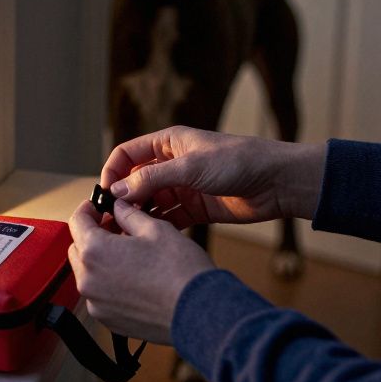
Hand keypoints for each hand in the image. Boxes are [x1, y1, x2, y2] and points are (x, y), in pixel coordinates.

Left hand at [68, 198, 213, 343]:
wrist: (198, 314)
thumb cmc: (180, 271)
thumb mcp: (155, 229)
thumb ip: (128, 215)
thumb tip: (119, 207)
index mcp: (95, 252)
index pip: (77, 222)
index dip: (87, 209)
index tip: (97, 207)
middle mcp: (89, 280)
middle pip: (78, 249)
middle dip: (92, 236)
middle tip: (116, 229)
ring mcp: (97, 303)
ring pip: (87, 274)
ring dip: (100, 260)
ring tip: (128, 254)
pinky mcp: (108, 320)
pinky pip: (99, 295)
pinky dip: (108, 284)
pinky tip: (132, 278)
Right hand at [101, 126, 325, 225]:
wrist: (277, 182)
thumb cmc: (238, 161)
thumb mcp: (190, 167)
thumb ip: (152, 179)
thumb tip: (116, 193)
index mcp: (168, 143)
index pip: (127, 155)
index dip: (112, 172)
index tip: (103, 195)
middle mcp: (172, 164)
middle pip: (135, 181)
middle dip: (122, 199)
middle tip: (109, 220)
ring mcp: (183, 187)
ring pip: (150, 202)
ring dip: (138, 215)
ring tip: (126, 233)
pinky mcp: (195, 208)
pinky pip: (168, 218)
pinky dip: (157, 226)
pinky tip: (149, 237)